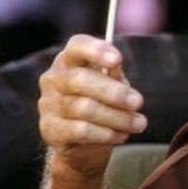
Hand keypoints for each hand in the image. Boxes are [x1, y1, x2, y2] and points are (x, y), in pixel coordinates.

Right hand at [38, 34, 146, 176]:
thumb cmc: (101, 103)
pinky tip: (122, 135)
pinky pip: (81, 130)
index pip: (77, 46)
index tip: (118, 60)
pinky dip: (106, 133)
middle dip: (114, 92)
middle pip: (80, 79)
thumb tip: (115, 66)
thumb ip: (114, 75)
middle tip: (138, 102)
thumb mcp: (112, 85)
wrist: (82, 143)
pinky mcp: (50, 129)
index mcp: (70, 60)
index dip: (96, 50)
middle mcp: (54, 78)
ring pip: (84, 108)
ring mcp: (48, 104)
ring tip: (139, 123)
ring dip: (117, 117)